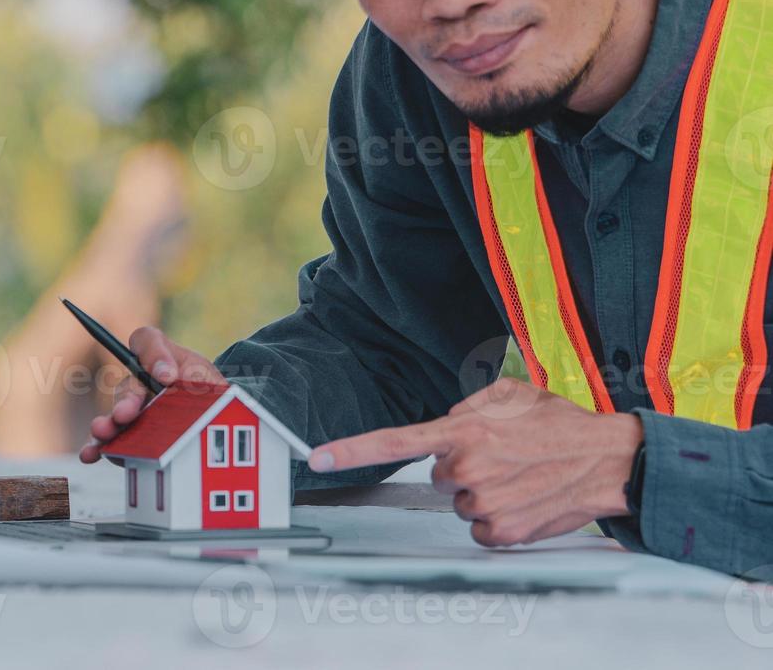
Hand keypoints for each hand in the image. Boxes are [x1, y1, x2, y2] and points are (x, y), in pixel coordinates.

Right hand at [78, 326, 225, 463]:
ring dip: (107, 424)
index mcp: (160, 360)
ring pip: (115, 414)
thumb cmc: (207, 393)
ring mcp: (131, 411)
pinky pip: (111, 440)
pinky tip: (91, 454)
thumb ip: (191, 373)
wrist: (215, 422)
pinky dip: (99, 447)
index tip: (168, 377)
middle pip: (127, 386)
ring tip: (102, 432)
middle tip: (125, 414)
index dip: (153, 354)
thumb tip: (166, 378)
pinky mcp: (127, 437)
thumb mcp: (206, 378)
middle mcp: (139, 382)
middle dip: (126, 401)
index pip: (146, 341)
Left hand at [306, 378, 643, 546]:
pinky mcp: (502, 533)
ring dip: (482, 491)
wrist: (609, 460)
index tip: (317, 457)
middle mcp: (467, 469)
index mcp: (463, 431)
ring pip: (459, 502)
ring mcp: (484, 504)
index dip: (351, 449)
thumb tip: (443, 426)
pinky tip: (524, 498)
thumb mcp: (507, 393)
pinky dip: (496, 517)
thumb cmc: (558, 423)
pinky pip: (478, 528)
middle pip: (437, 475)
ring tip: (520, 474)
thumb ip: (463, 407)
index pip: (394, 442)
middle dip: (461, 466)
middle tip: (502, 456)